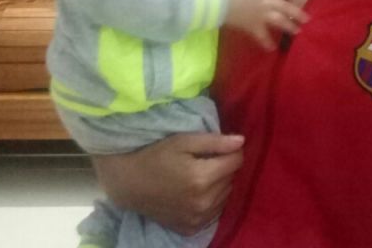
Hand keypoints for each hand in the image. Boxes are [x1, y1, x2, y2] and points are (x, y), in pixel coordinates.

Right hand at [91, 133, 243, 235]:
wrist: (130, 185)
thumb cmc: (157, 156)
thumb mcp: (184, 141)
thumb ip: (215, 142)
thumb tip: (241, 141)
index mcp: (202, 178)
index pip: (237, 161)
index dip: (231, 150)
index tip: (219, 146)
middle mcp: (204, 202)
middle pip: (232, 178)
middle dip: (224, 166)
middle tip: (205, 159)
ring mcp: (198, 219)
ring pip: (226, 196)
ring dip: (220, 184)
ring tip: (201, 174)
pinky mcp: (192, 229)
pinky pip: (215, 211)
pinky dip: (211, 200)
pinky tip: (196, 191)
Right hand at [226, 0, 307, 49]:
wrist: (222, 0)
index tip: (290, 2)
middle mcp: (268, 2)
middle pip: (286, 8)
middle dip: (297, 14)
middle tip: (306, 20)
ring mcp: (263, 14)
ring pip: (280, 21)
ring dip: (289, 26)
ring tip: (297, 31)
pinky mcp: (255, 25)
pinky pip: (263, 36)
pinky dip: (267, 43)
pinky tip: (272, 48)